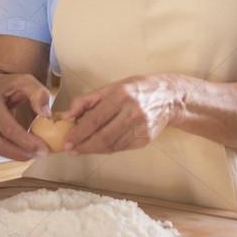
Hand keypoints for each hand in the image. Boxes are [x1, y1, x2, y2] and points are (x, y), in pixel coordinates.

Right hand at [0, 74, 51, 160]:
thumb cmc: (9, 84)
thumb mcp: (27, 81)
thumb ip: (39, 94)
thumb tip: (46, 114)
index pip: (8, 128)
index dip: (26, 141)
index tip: (42, 148)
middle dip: (21, 153)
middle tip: (39, 155)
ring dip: (15, 155)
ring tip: (34, 154)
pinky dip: (8, 153)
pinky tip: (22, 151)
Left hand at [61, 74, 184, 154]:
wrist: (169, 97)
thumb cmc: (137, 89)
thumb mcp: (112, 87)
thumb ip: (87, 100)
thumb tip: (67, 115)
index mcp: (122, 95)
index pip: (95, 119)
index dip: (79, 132)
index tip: (67, 140)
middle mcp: (132, 112)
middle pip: (103, 136)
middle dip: (84, 145)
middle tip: (71, 149)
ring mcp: (141, 128)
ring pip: (112, 145)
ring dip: (93, 149)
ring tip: (80, 149)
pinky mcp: (145, 139)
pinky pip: (121, 148)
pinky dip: (107, 149)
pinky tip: (98, 147)